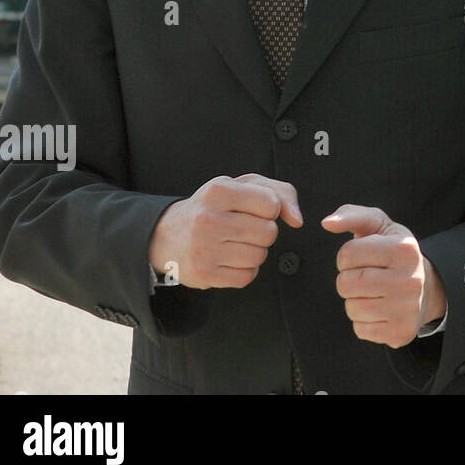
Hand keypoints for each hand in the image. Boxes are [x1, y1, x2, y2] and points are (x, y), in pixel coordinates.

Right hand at [147, 173, 301, 288]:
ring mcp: (203, 248)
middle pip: (269, 233)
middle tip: (243, 228)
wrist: (167, 234)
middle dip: (263, 232)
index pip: (272, 204)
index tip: (254, 210)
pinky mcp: (203, 274)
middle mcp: (208, 219)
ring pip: (260, 256)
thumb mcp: (243, 186)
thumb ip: (280, 193)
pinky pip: (247, 277)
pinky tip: (228, 259)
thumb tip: (297, 220)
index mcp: (219, 190)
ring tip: (233, 243)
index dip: (270, 209)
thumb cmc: (213, 206)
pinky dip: (244, 270)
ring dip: (254, 252)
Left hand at [322, 205, 446, 347]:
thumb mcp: (380, 226)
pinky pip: (360, 329)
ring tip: (373, 292)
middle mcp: (409, 279)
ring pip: (352, 308)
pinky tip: (379, 309)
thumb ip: (352, 215)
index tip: (362, 257)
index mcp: (404, 249)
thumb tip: (327, 223)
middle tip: (365, 276)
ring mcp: (406, 308)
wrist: (427, 287)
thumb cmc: (395, 252)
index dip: (347, 256)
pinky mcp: (400, 331)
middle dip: (348, 279)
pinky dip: (363, 321)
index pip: (347, 254)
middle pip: (346, 283)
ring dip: (355, 300)